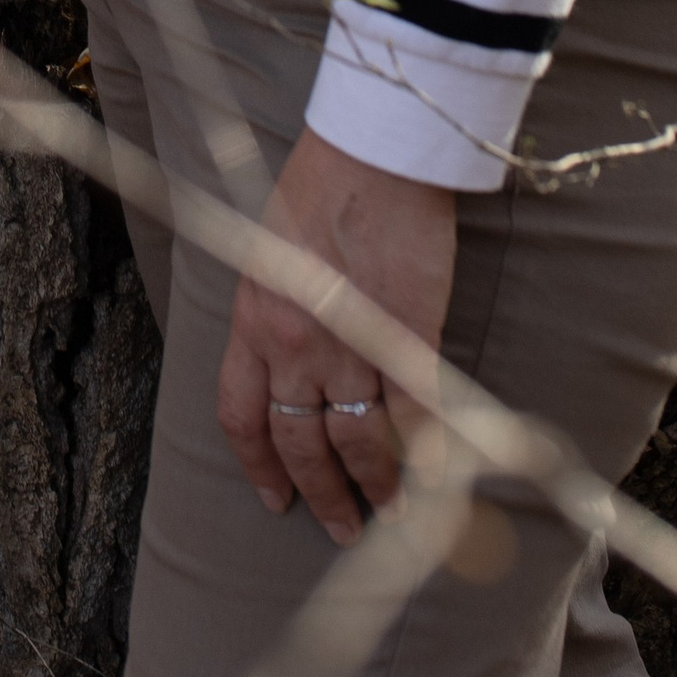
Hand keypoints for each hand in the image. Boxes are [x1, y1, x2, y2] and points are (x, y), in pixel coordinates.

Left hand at [219, 129, 455, 545]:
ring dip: (375, 486)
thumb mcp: (270, 247)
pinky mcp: (405, 339)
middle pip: (300, 444)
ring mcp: (350, 345)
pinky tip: (435, 476)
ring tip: (390, 511)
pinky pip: (415, 416)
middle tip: (341, 526)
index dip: (258, 465)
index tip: (274, 498)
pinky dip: (426, 454)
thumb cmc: (320, 181)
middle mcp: (293, 343)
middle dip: (320, 495)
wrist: (372, 150)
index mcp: (253, 317)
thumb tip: (290, 355)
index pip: (242, 415)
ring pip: (358, 443)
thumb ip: (276, 305)